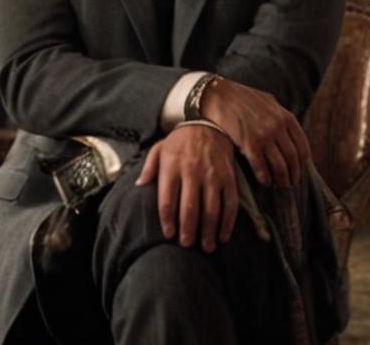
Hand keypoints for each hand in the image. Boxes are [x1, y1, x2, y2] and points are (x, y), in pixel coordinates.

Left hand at [135, 124, 237, 252]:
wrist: (208, 122)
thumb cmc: (180, 140)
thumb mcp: (159, 148)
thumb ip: (149, 167)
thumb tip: (139, 184)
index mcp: (172, 166)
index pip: (167, 201)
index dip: (168, 222)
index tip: (169, 235)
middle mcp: (192, 171)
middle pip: (189, 209)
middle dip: (188, 231)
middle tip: (187, 245)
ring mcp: (212, 175)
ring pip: (211, 210)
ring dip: (208, 232)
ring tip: (206, 247)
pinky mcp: (229, 176)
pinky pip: (230, 204)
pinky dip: (228, 223)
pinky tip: (223, 236)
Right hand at [200, 76, 308, 188]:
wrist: (218, 95)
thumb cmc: (241, 97)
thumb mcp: (267, 101)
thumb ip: (280, 114)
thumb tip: (288, 128)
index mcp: (286, 117)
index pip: (302, 147)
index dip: (302, 163)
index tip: (298, 170)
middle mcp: (278, 127)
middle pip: (293, 159)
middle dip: (293, 175)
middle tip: (291, 184)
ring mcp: (265, 136)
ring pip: (280, 167)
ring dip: (281, 180)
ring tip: (278, 185)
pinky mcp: (249, 144)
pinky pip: (262, 168)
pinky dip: (265, 178)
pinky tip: (264, 181)